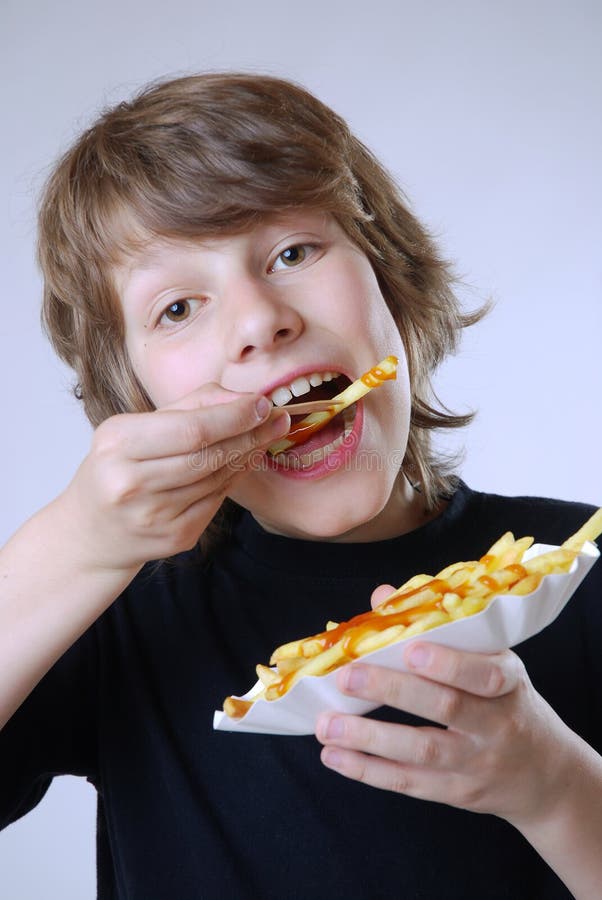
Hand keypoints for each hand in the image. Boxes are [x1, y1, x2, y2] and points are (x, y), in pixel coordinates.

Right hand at [58, 385, 288, 572]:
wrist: (93, 531)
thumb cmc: (119, 467)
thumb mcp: (137, 427)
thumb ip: (189, 406)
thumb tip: (243, 398)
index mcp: (117, 445)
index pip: (191, 428)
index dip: (234, 416)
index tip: (263, 403)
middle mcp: (130, 483)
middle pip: (208, 455)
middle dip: (251, 433)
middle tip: (278, 418)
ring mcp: (153, 517)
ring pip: (217, 478)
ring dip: (248, 454)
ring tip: (266, 435)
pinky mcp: (174, 539)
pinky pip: (217, 501)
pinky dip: (235, 478)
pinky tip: (246, 461)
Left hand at [316, 585, 576, 825]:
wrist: (545, 774)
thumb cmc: (505, 701)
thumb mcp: (491, 661)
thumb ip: (439, 630)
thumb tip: (382, 596)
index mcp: (507, 682)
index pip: (484, 674)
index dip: (448, 663)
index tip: (409, 649)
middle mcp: (496, 724)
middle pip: (446, 706)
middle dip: (392, 690)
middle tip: (346, 676)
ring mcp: (477, 763)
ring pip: (422, 751)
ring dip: (368, 738)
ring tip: (327, 725)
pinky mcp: (457, 793)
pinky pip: (410, 783)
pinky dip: (369, 771)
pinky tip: (335, 757)